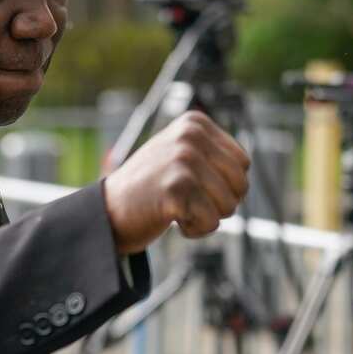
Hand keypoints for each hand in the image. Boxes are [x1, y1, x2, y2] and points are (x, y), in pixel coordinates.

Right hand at [102, 112, 250, 254]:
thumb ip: (211, 153)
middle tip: (186, 200)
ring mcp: (183, 162)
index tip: (193, 186)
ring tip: (176, 207)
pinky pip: (211, 223)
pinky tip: (170, 218)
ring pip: (228, 206)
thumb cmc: (147, 188)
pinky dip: (194, 229)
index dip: (224, 184)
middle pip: (240, 185)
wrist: (107, 210)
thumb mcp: (179, 153)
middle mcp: (190, 137)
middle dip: (218, 202)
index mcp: (195, 124)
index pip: (242, 163)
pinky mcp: (177, 189)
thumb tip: (245, 165)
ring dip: (205, 217)